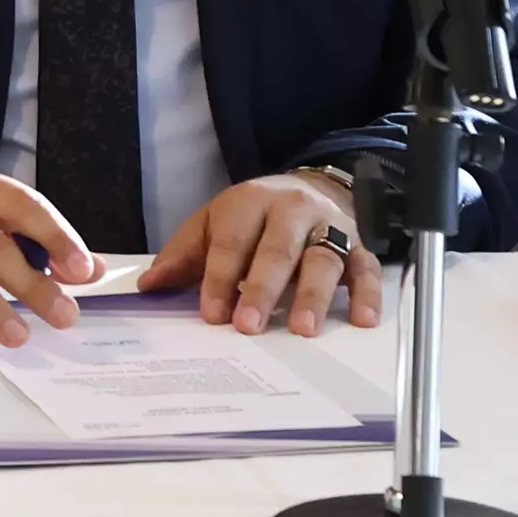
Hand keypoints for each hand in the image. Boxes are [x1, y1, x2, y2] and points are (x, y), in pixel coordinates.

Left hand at [136, 172, 379, 334]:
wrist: (308, 187)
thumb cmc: (251, 217)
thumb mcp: (212, 224)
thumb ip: (183, 255)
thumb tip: (149, 286)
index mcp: (250, 203)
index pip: (232, 242)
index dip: (220, 278)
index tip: (211, 314)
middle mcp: (292, 211)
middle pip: (278, 251)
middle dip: (263, 289)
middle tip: (249, 326)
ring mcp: (329, 227)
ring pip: (324, 259)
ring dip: (313, 295)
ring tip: (302, 329)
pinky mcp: (359, 245)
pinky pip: (367, 268)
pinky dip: (368, 293)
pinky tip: (363, 320)